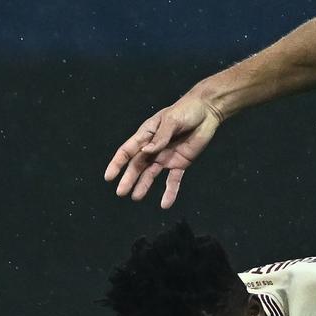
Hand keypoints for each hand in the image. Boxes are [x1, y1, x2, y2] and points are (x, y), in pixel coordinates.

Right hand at [103, 93, 225, 208]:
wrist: (207, 112)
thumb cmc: (186, 111)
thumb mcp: (171, 121)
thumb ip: (160, 137)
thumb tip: (146, 151)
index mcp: (147, 135)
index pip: (128, 150)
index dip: (117, 163)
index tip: (109, 177)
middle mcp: (153, 148)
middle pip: (138, 165)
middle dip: (129, 179)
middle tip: (121, 192)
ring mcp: (166, 157)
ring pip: (151, 174)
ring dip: (143, 186)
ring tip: (136, 197)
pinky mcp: (180, 163)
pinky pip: (173, 180)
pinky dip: (170, 192)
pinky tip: (165, 204)